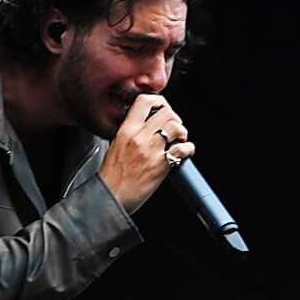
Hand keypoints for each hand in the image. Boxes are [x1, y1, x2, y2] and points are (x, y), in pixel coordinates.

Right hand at [99, 93, 194, 213]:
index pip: (145, 101)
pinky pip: (182, 149)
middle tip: (174, 128)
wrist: (111, 197)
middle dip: (175, 118)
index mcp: (126, 130)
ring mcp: (151, 150)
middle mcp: (139, 137)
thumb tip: (143, 126)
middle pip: (166, 113)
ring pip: (176, 127)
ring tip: (180, 139)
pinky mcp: (161, 165)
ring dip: (182, 132)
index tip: (163, 110)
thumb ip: (129, 133)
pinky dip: (188, 149)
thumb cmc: (111, 177)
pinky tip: (185, 152)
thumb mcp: (114, 147)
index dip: (159, 102)